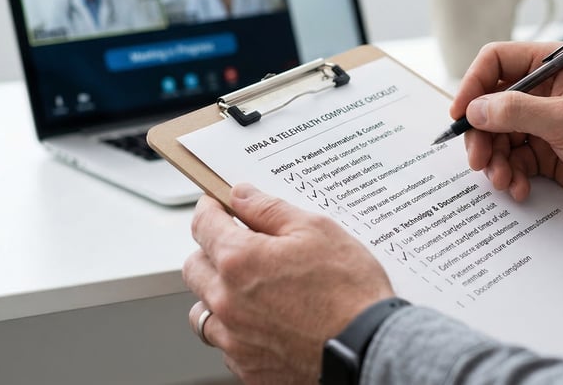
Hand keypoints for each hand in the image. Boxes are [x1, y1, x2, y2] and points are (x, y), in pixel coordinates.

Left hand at [183, 184, 394, 383]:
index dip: (210, 209)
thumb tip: (242, 196)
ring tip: (250, 290)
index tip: (218, 206)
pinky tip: (266, 322)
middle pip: (195, 267)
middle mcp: (226, 302)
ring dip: (217, 295)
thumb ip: (269, 210)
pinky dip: (237, 330)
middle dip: (211, 251)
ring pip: (203, 311)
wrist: (368, 348)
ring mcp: (234, 340)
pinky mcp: (248, 368)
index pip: (203, 225)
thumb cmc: (349, 290)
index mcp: (239, 261)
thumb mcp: (316, 230)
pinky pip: (226, 345)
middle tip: (241, 246)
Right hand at [451, 41, 562, 231]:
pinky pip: (514, 160)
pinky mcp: (548, 154)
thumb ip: (516, 111)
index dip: (473, 85)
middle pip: (491, 104)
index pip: (497, 61)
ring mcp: (545, 123)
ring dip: (495, 160)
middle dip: (482, 134)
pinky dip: (511, 175)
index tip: (460, 114)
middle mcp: (546, 90)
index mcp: (554, 65)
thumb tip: (475, 109)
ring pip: (499, 136)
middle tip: (478, 160)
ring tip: (503, 180)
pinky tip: (520, 188)